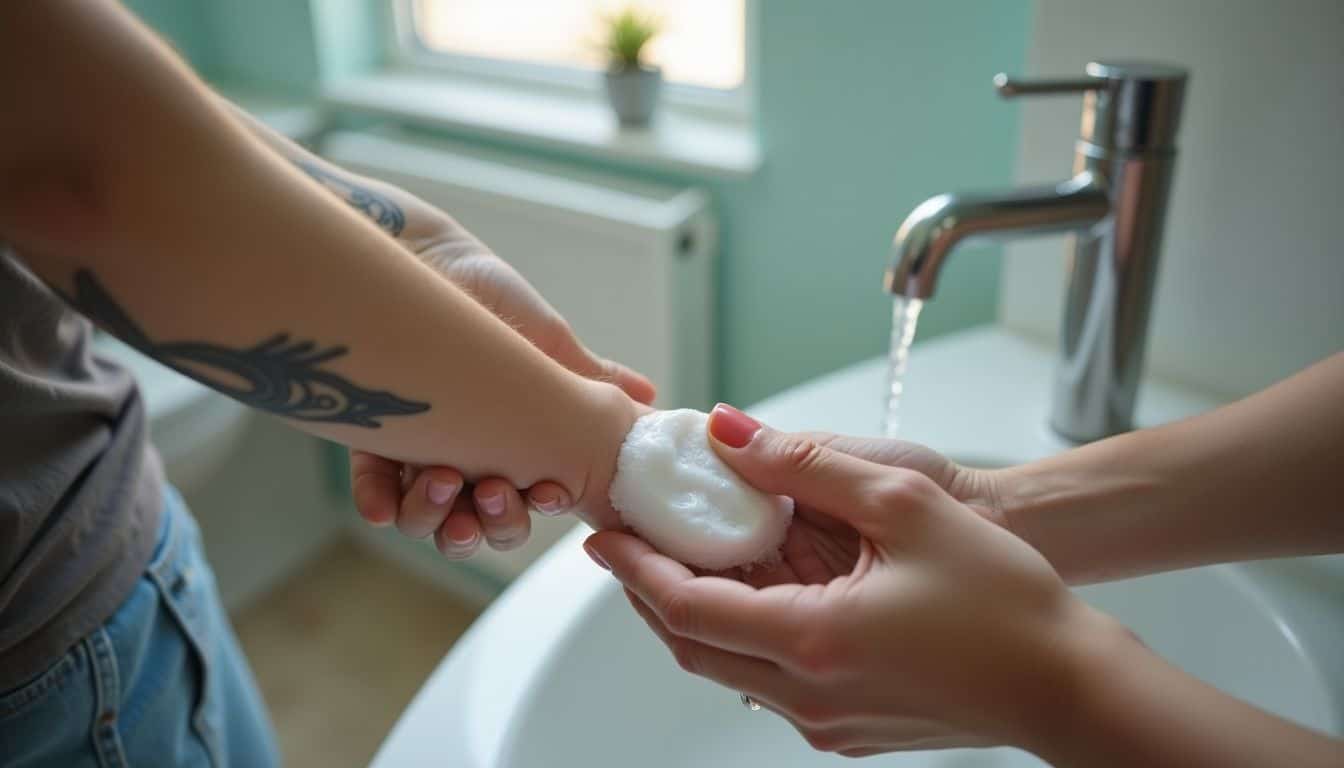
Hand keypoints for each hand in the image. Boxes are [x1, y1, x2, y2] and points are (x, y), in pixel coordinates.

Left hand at [350, 224, 655, 557]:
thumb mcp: (546, 339)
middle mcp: (470, 456)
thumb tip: (649, 399)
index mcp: (517, 442)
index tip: (548, 490)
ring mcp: (420, 452)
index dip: (540, 505)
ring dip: (435, 517)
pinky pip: (371, 492)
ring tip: (441, 479)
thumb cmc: (488, 295)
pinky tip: (381, 504)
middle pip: (481, 526)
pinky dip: (377, 503)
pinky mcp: (372, 438)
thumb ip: (588, 378)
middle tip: (492, 494)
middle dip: (490, 526)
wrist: (422, 256)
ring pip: (426, 520)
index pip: (533, 498)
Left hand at [585, 405, 1122, 758]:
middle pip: (693, 646)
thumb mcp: (902, 504)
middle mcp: (806, 694)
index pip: (686, 607)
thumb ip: (805, 463)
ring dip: (697, 613)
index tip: (603, 538)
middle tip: (630, 546)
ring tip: (685, 558)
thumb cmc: (1004, 599)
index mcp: (811, 641)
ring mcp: (826, 721)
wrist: (1067, 683)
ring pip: (728, 667)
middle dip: (651, 593)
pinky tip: (759, 591)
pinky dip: (746, 633)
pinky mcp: (849, 728)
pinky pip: (770, 680)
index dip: (635, 570)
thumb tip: (727, 431)